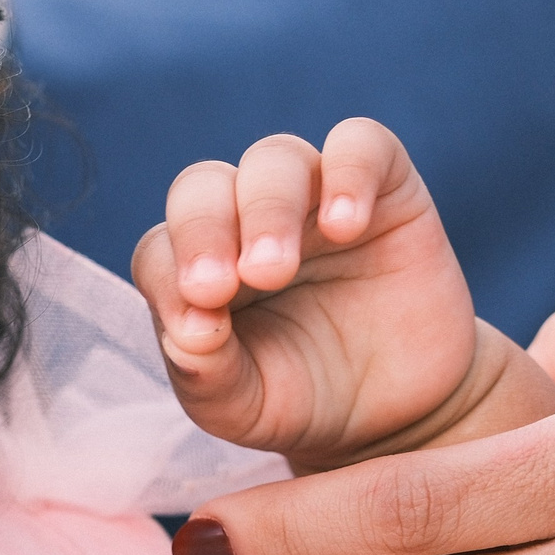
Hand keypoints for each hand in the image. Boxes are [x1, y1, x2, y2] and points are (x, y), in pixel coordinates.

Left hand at [132, 117, 485, 471]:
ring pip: (274, 159)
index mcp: (195, 269)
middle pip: (202, 187)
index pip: (160, 250)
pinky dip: (349, 171)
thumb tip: (188, 330)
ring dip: (265, 207)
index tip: (196, 330)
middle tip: (221, 288)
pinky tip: (347, 226)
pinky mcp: (384, 190)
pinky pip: (360, 145)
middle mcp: (242, 221)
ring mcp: (311, 199)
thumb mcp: (241, 405)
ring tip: (275, 269)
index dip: (169, 279)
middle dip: (203, 229)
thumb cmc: (299, 398)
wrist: (394, 409)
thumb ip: (204, 374)